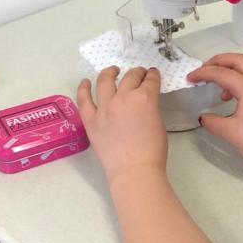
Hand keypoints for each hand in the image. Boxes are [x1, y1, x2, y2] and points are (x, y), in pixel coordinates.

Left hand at [77, 66, 166, 184]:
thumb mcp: (158, 123)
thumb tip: (144, 103)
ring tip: (113, 71)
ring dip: (110, 72)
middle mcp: (123, 98)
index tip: (152, 74)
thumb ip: (150, 108)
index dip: (153, 75)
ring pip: (105, 81)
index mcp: (145, 98)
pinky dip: (83, 88)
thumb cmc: (152, 152)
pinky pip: (83, 99)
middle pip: (130, 77)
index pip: (150, 80)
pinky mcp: (90, 119)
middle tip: (139, 73)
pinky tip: (85, 82)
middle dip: (137, 72)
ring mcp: (104, 108)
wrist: (134, 171)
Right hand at [187, 53, 242, 174]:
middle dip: (217, 61)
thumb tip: (203, 117)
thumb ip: (212, 122)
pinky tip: (227, 96)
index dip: (203, 73)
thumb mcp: (230, 132)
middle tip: (202, 70)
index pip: (221, 73)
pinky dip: (235, 79)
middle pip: (236, 59)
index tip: (190, 78)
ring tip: (213, 83)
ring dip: (227, 69)